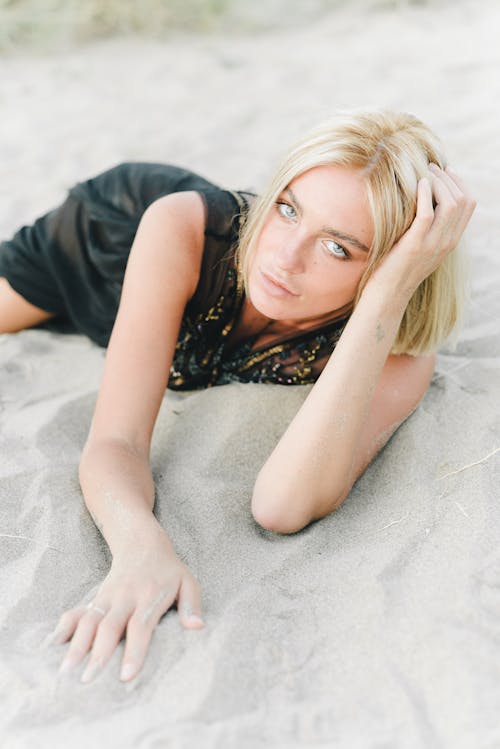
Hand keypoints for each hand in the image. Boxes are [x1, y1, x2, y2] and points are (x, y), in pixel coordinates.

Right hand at [51, 532, 203, 683]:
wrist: (141, 541)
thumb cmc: (169, 569)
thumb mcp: (188, 581)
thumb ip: (192, 605)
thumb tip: (197, 628)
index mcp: (149, 596)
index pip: (140, 626)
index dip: (134, 651)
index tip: (126, 676)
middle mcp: (126, 597)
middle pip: (109, 626)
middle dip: (98, 654)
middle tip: (88, 682)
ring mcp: (108, 596)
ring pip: (90, 621)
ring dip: (77, 645)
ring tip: (66, 672)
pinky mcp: (96, 597)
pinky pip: (78, 612)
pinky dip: (65, 627)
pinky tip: (53, 646)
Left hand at [372, 163, 475, 294]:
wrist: (388, 293)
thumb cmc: (399, 267)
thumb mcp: (422, 246)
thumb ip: (430, 228)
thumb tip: (427, 200)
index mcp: (451, 240)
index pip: (469, 204)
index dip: (459, 182)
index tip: (444, 171)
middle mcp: (447, 242)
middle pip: (462, 200)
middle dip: (448, 177)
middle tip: (431, 166)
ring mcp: (432, 244)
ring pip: (450, 204)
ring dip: (438, 182)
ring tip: (424, 172)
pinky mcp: (414, 244)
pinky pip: (427, 213)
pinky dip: (425, 194)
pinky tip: (417, 184)